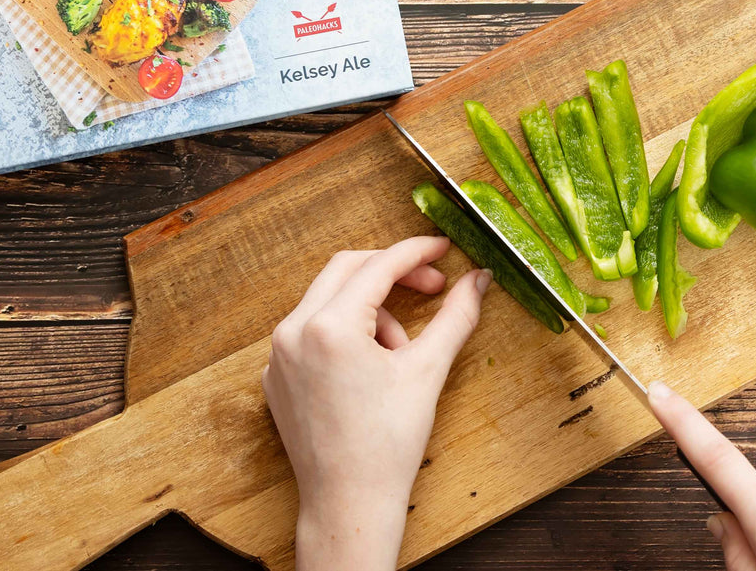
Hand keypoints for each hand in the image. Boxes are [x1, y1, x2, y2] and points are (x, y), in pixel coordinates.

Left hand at [262, 235, 490, 570]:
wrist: (349, 504)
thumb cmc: (388, 445)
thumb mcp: (428, 370)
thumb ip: (456, 315)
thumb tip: (479, 278)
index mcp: (329, 326)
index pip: (378, 266)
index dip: (416, 252)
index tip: (443, 249)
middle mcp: (293, 332)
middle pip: (347, 270)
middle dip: (393, 273)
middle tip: (432, 285)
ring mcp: (279, 355)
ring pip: (329, 301)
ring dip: (372, 310)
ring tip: (401, 352)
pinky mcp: (276, 376)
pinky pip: (312, 332)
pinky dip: (346, 333)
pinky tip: (372, 367)